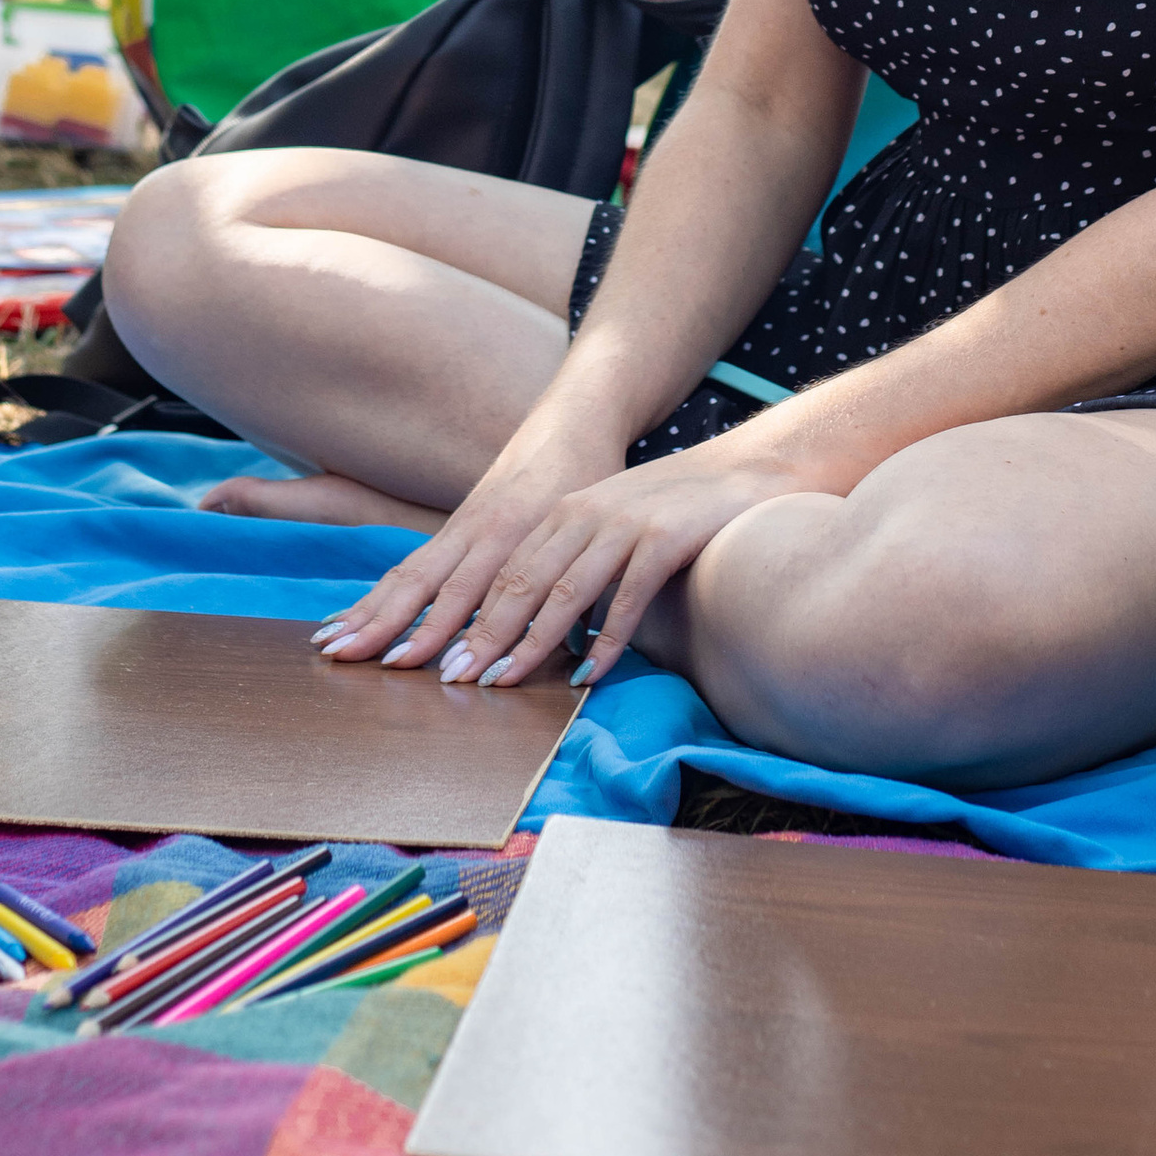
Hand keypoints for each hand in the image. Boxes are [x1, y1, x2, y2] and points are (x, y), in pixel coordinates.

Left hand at [317, 431, 795, 689]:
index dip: (446, 614)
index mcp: (555, 515)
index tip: (406, 655)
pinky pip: (629, 591)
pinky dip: (608, 634)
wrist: (749, 473)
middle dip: (473, 632)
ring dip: (529, 640)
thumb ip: (566, 573)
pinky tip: (590, 671)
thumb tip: (529, 639)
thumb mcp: (607, 535)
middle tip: (440, 678)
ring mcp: (622, 521)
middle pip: (513, 580)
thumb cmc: (673, 516)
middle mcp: (579, 513)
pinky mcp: (665, 534)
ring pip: (563, 587)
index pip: (489, 572)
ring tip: (499, 682)